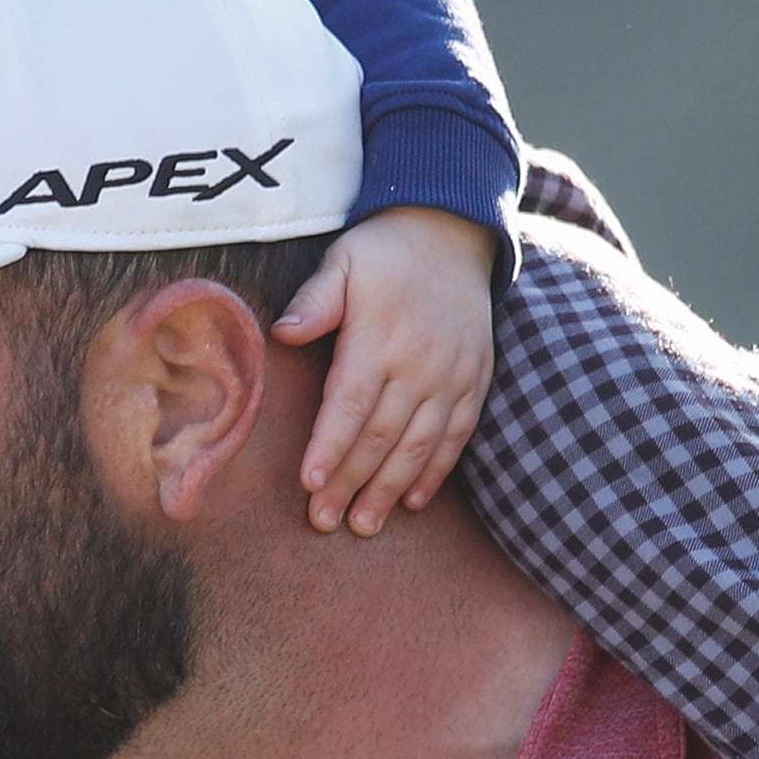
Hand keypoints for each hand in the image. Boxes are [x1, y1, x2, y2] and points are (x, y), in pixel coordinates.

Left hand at [273, 206, 497, 536]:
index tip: (309, 483)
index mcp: (379, 337)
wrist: (453, 234)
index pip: (350, 403)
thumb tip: (284, 332)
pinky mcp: (475, 381)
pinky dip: (436, 471)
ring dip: (390, 489)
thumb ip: (315, 299)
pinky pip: (457, 435)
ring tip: (364, 524)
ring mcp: (452, 375)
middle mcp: (419, 363)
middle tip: (324, 520)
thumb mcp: (342, 260)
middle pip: (381, 436)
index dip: (330, 447)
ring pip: (419, 445)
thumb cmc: (384, 252)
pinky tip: (412, 501)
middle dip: (351, 483)